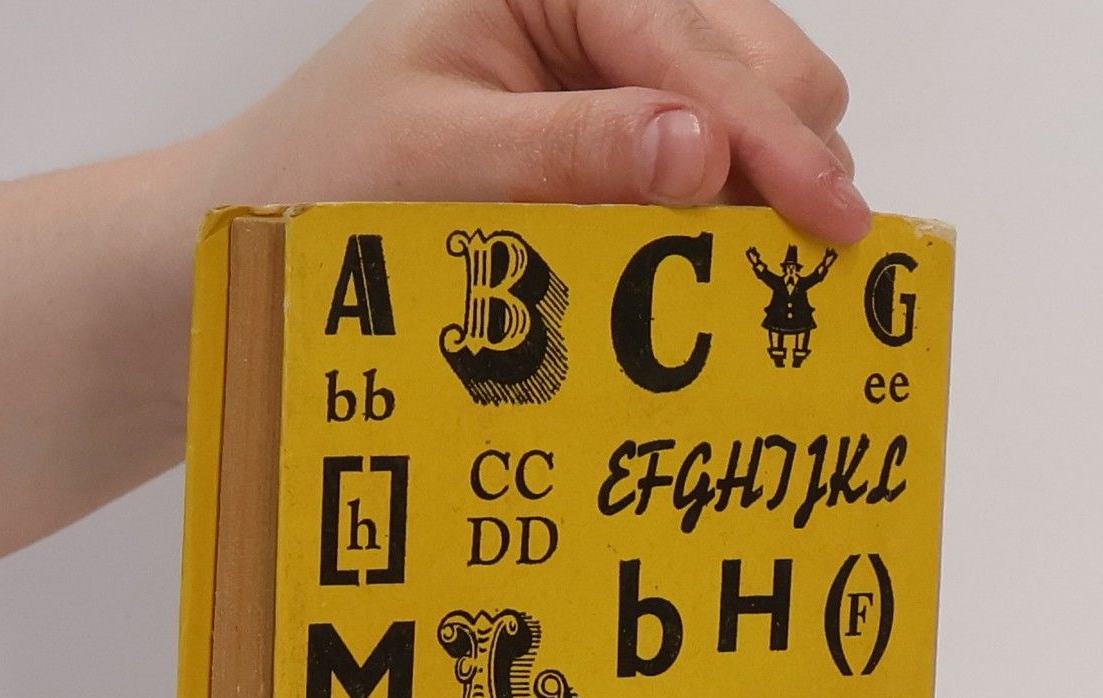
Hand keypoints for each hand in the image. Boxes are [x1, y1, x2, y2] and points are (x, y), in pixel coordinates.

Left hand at [214, 0, 867, 244]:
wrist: (270, 222)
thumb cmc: (326, 175)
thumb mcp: (440, 161)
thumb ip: (571, 153)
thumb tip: (704, 154)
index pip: (694, 42)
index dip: (772, 135)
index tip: (833, 217)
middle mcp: (598, 3)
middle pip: (759, 55)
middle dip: (786, 152)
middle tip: (801, 256)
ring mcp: (616, 64)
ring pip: (756, 103)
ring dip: (767, 184)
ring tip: (751, 267)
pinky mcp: (619, 128)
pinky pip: (715, 158)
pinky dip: (733, 209)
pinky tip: (723, 260)